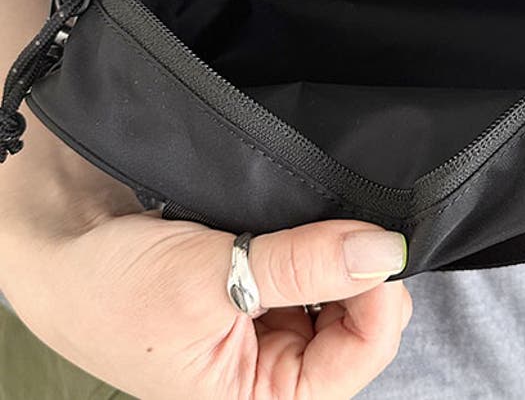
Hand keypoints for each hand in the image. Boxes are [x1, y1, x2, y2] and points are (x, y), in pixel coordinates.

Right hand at [2, 202, 410, 399]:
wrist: (64, 248)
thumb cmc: (113, 288)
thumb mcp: (212, 279)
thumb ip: (303, 265)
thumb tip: (383, 252)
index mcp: (260, 398)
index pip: (360, 355)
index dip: (379, 297)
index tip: (379, 241)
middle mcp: (271, 372)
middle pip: (361, 324)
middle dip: (362, 273)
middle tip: (352, 223)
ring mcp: (270, 329)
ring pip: (343, 290)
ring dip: (341, 253)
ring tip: (323, 221)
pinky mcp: (264, 290)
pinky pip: (316, 266)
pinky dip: (321, 240)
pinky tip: (310, 220)